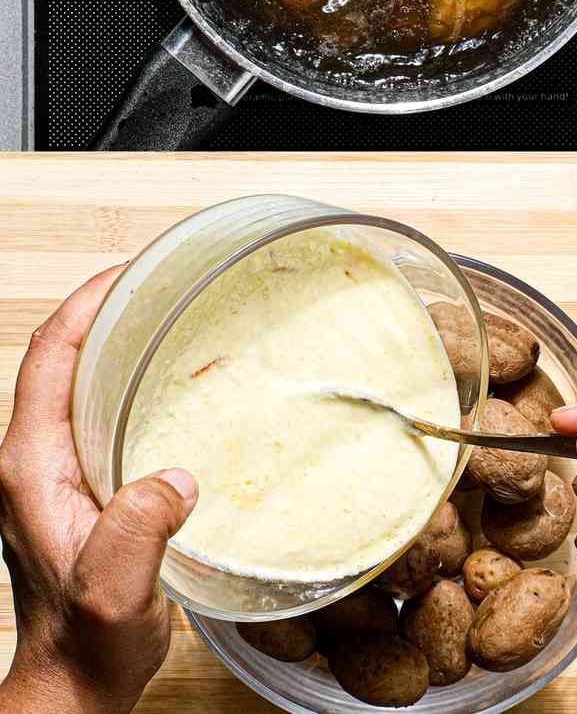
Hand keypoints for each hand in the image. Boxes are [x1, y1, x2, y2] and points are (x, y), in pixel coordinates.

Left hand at [0, 270, 198, 713]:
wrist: (77, 681)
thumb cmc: (88, 642)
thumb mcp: (114, 588)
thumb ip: (137, 529)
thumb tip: (176, 478)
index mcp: (29, 466)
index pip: (48, 358)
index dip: (87, 305)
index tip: (133, 271)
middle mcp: (34, 460)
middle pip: (62, 358)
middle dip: (109, 309)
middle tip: (168, 281)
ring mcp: (56, 472)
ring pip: (81, 381)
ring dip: (122, 343)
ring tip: (178, 317)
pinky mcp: (84, 485)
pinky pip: (104, 411)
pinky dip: (136, 381)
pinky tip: (180, 383)